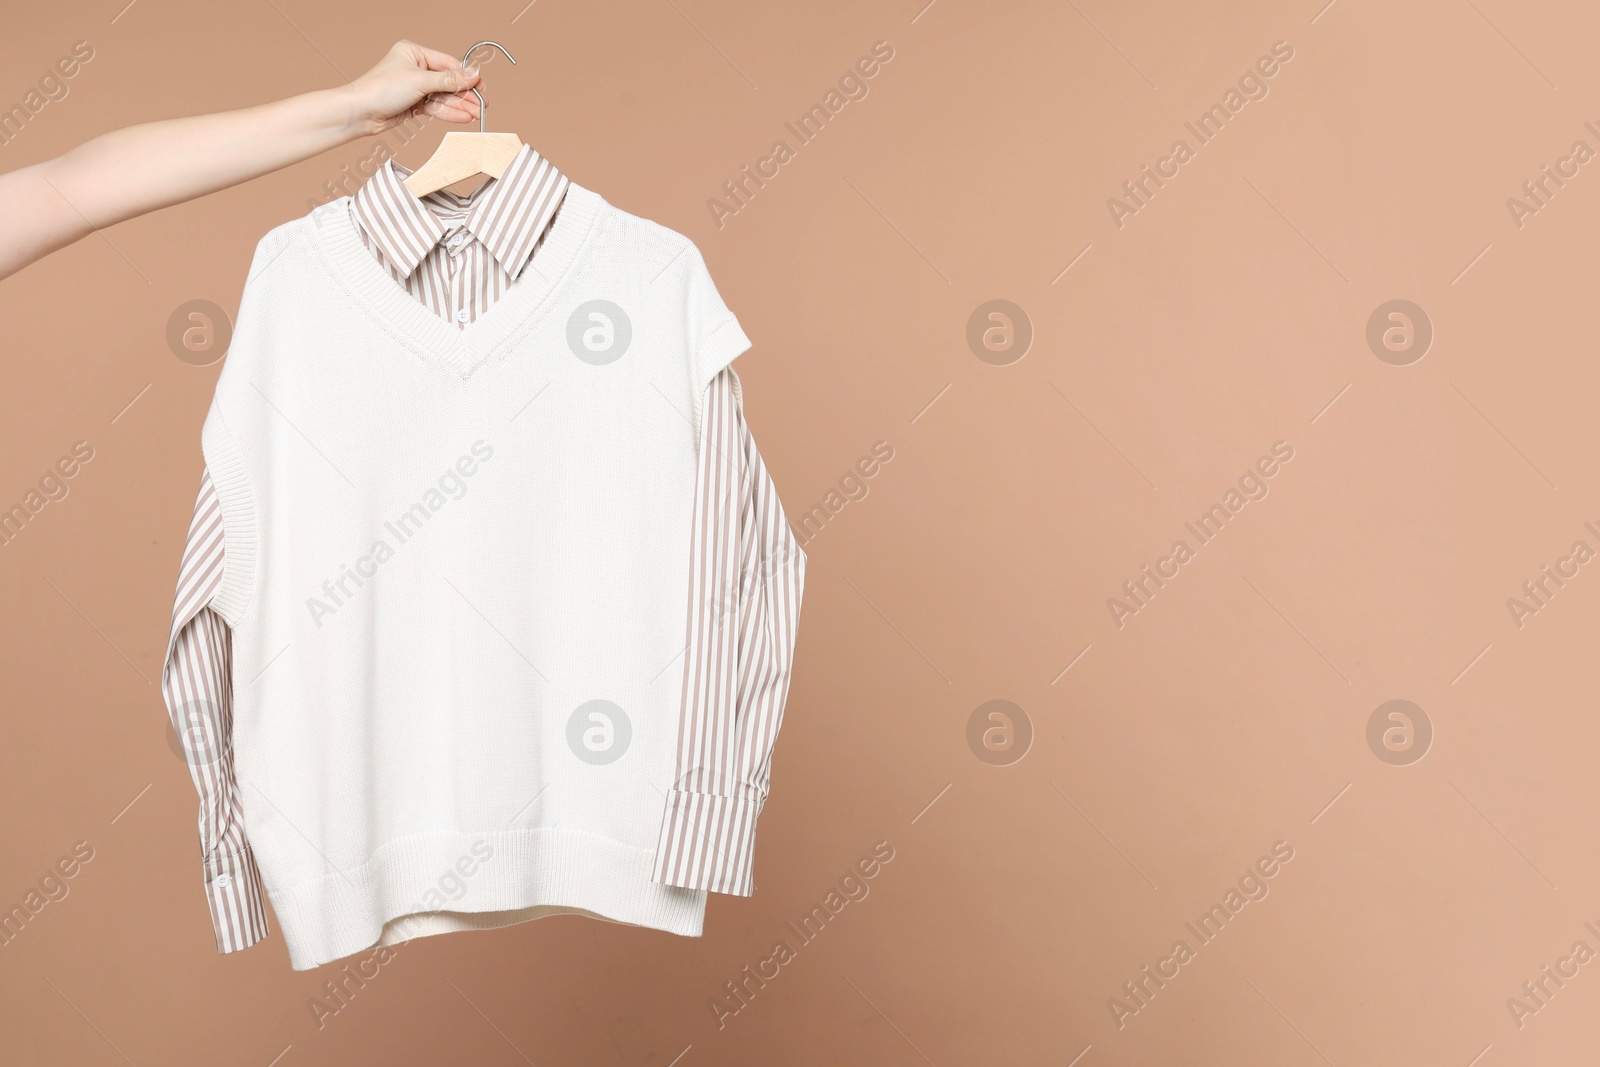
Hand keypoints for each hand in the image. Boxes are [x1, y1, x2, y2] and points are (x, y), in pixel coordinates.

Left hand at [345, 40, 482, 134]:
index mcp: (414, 53)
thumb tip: (474, 73)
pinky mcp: (414, 104)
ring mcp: (416, 87)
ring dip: (460, 106)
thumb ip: (449, 79)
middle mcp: (416, 68)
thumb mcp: (420, 81)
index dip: (466, 77)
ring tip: (476, 115)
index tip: (481, 87)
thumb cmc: (382, 89)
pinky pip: (437, 107)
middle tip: (482, 105)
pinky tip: (463, 117)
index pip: (448, 64)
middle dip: (465, 95)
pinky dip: (449, 113)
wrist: (361, 112)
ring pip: (444, 96)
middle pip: (448, 82)